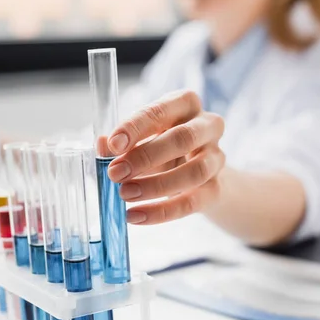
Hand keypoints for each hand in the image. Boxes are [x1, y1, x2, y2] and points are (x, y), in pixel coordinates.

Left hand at [107, 90, 224, 223]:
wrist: (198, 174)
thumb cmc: (164, 147)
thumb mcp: (142, 138)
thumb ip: (122, 141)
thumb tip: (102, 146)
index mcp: (185, 104)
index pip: (160, 111)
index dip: (135, 127)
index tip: (112, 145)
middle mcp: (207, 126)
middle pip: (182, 138)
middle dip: (145, 157)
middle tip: (115, 173)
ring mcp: (216, 157)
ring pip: (194, 172)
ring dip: (156, 186)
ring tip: (126, 194)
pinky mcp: (217, 187)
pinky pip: (193, 202)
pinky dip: (162, 212)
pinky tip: (136, 215)